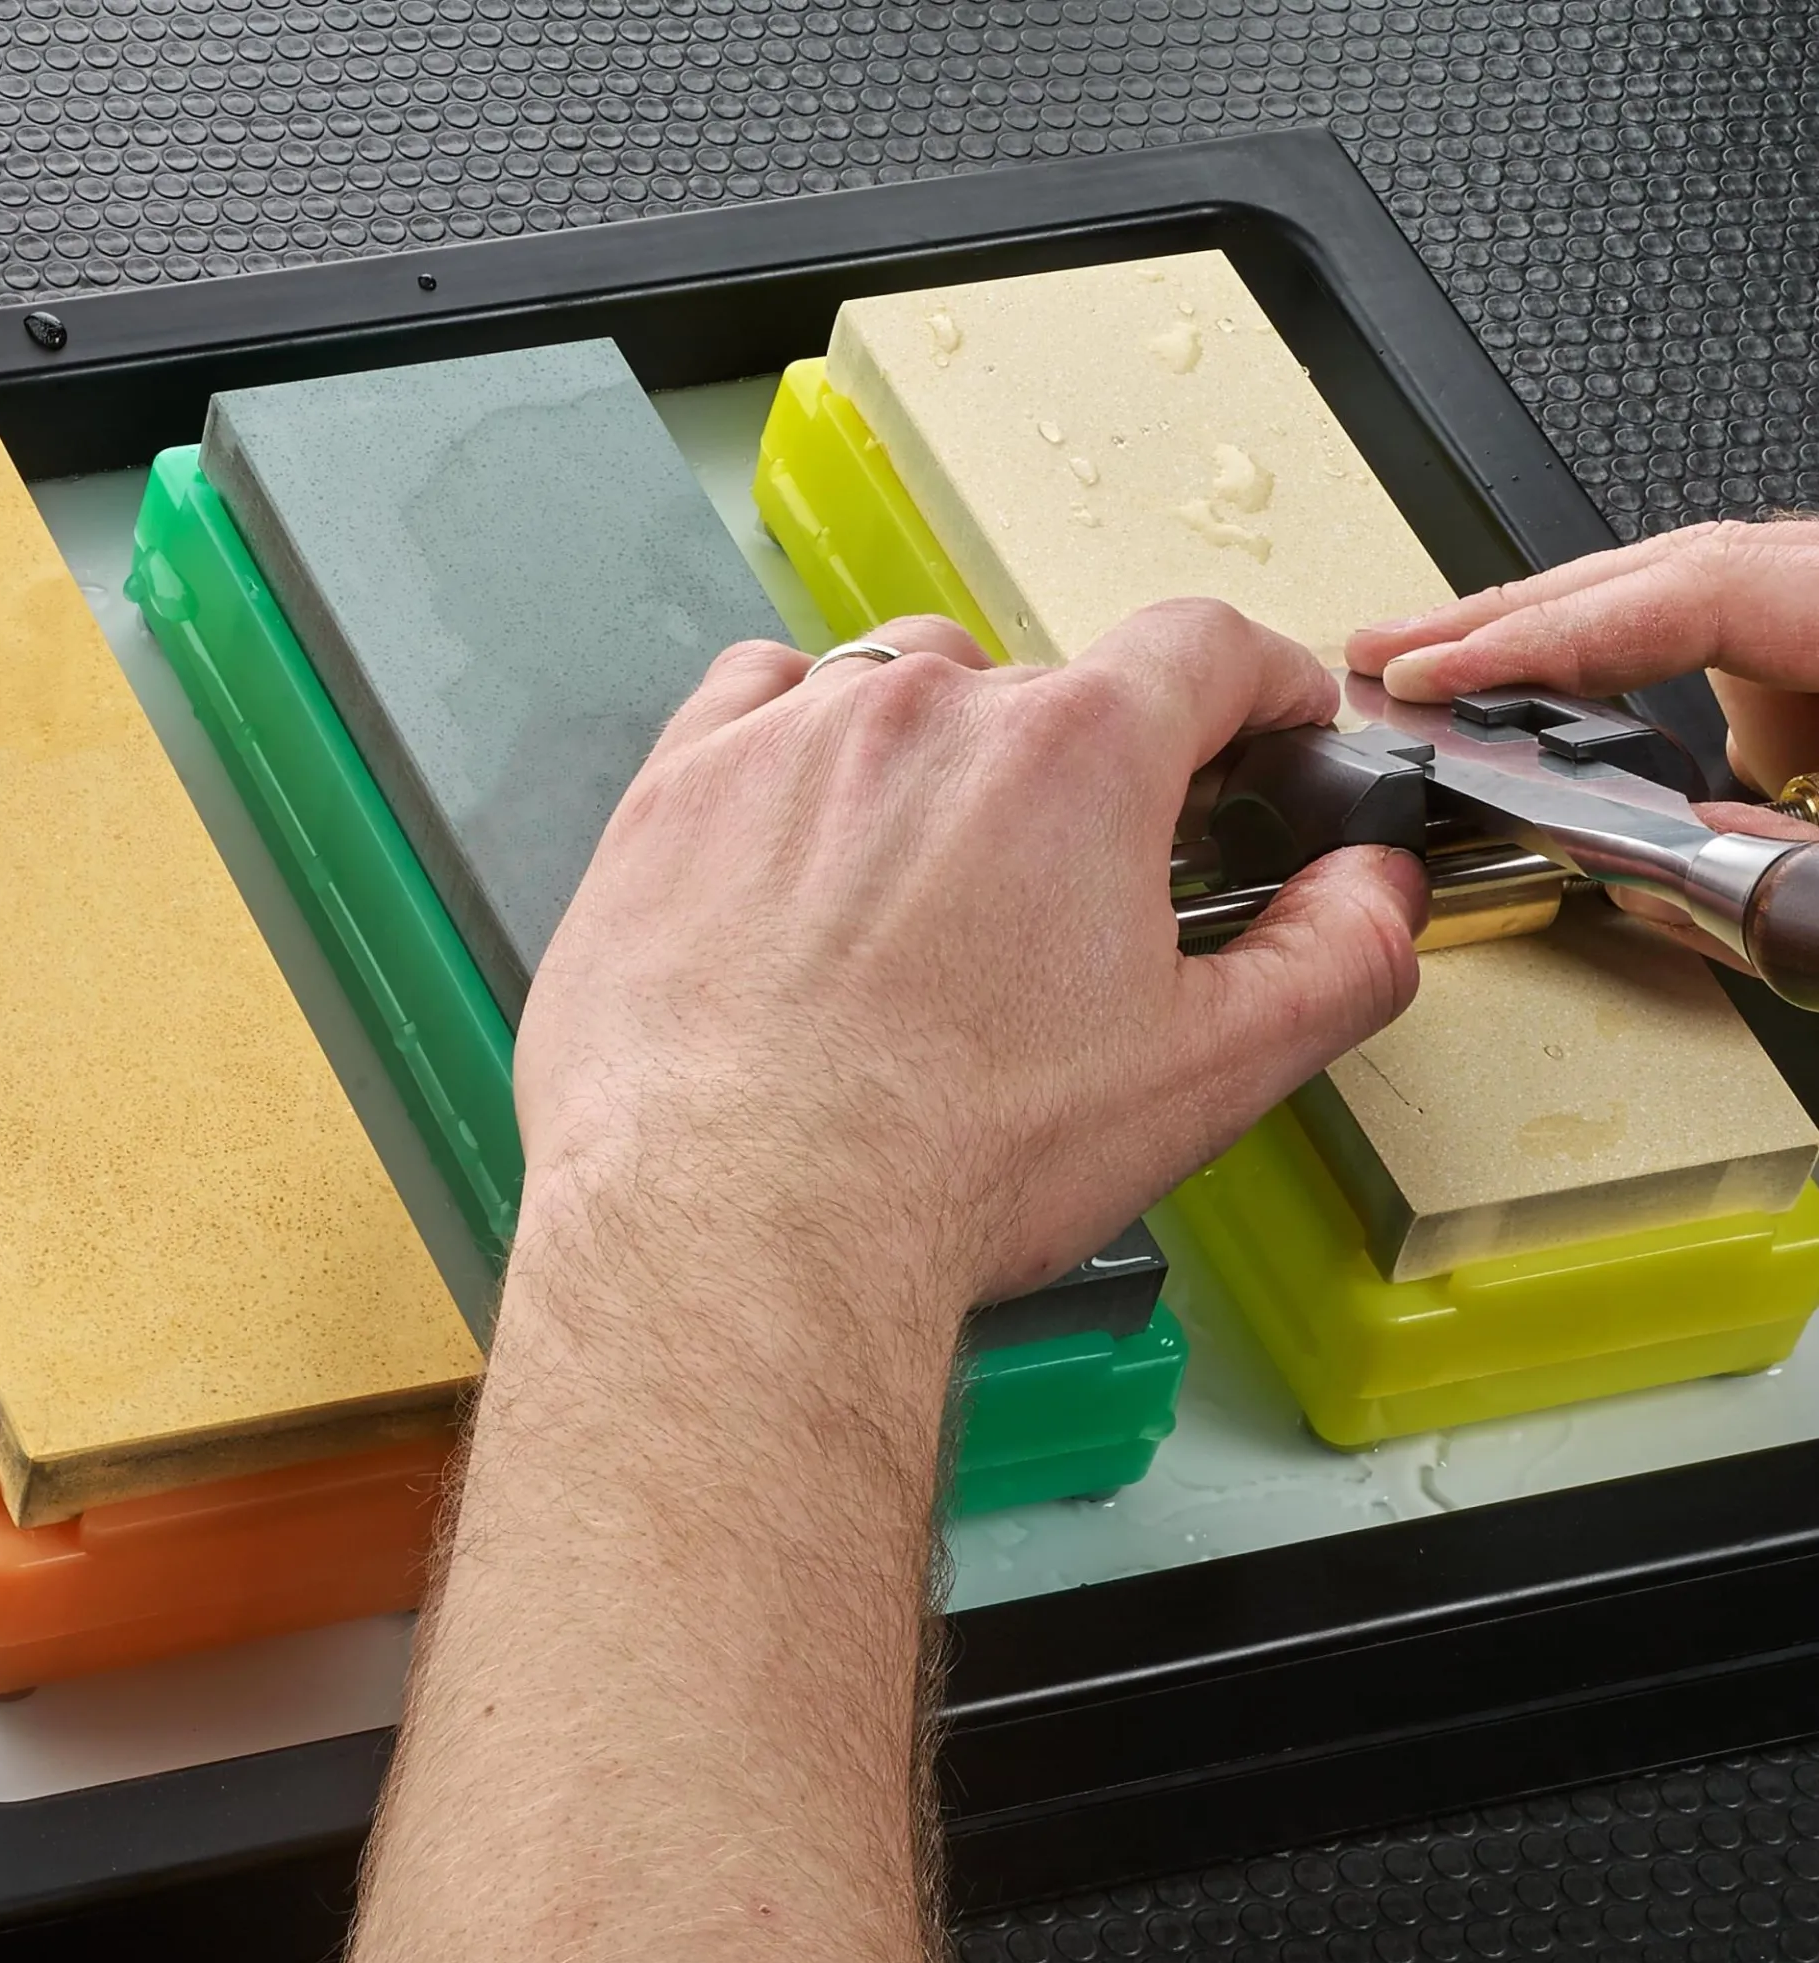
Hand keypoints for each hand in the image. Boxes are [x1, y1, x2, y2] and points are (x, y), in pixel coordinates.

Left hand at [514, 602, 1427, 1316]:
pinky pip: (761, 703)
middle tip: (1067, 897)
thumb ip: (1333, 960)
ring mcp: (793, 738)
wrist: (736, 1221)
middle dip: (1081, 777)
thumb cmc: (938, 1160)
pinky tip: (811, 841)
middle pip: (1048, 690)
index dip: (1254, 686)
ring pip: (904, 691)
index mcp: (1075, 758)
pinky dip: (803, 747)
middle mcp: (932, 714)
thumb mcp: (1206, 1075)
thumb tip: (1373, 894)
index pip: (1205, 650)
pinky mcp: (681, 787)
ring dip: (940, 760)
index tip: (1260, 723)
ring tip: (928, 892)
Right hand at [1345, 520, 1818, 972]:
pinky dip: (1629, 684)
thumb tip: (1646, 881)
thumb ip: (1763, 874)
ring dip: (1562, 656)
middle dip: (1511, 620)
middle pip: (1663, 571)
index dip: (1544, 638)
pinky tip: (1556, 717)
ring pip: (1681, 607)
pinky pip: (1719, 653)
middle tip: (1391, 652)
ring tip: (1442, 675)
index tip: (1435, 679)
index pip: (1691, 587)